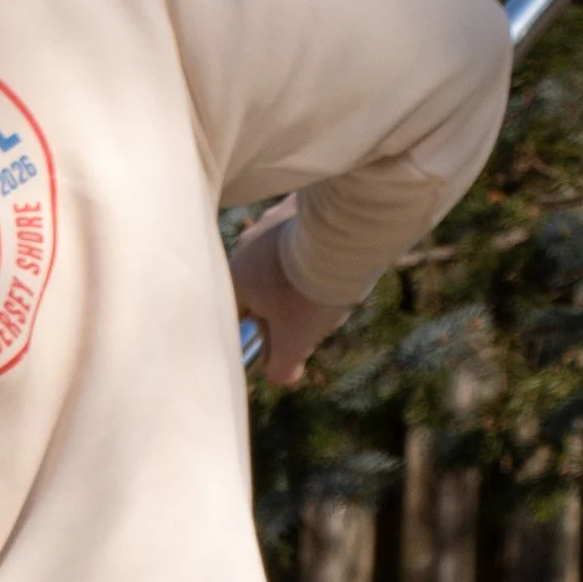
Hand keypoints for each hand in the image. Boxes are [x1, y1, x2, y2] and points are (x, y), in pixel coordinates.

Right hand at [227, 200, 351, 387]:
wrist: (347, 229)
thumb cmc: (312, 291)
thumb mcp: (295, 340)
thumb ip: (280, 367)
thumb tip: (282, 377)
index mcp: (235, 278)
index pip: (235, 317)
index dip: (258, 335)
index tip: (280, 341)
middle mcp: (244, 245)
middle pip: (259, 289)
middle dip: (284, 308)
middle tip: (314, 317)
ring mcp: (270, 220)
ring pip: (280, 262)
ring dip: (300, 279)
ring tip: (330, 287)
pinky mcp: (297, 204)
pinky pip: (299, 237)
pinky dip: (313, 252)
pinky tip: (337, 261)